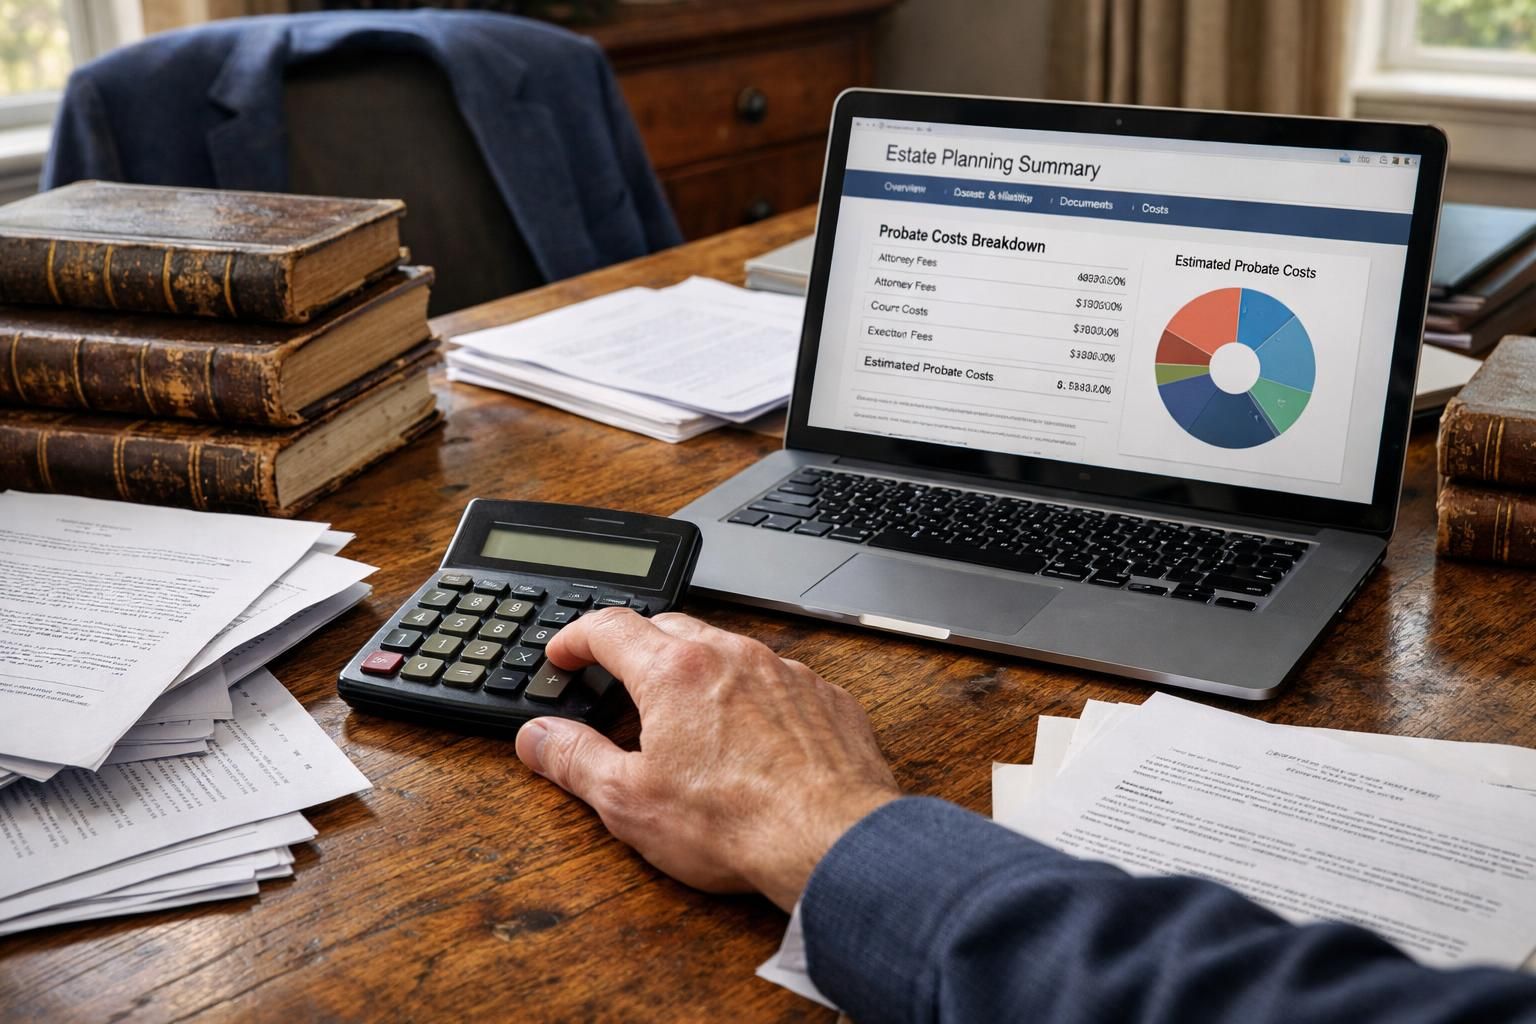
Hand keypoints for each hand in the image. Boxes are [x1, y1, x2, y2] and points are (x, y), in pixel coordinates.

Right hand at [515, 609, 900, 909]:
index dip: (577, 637)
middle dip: (635, 644)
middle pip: (669, 626)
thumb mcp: (629, 801)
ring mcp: (783, 672)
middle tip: (616, 674)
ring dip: (697, 666)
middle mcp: (731, 656)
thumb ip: (575, 760)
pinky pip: (777, 678)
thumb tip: (537, 737)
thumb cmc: (736, 822)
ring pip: (727, 649)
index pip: (610, 627)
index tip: (565, 652)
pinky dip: (752, 693)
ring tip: (683, 706)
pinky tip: (749, 732)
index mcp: (674, 673)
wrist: (832, 839)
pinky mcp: (823, 697)